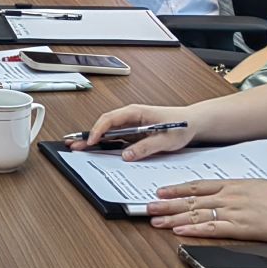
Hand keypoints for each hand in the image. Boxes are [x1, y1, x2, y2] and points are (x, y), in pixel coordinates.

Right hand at [70, 104, 195, 156]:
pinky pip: (116, 138)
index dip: (98, 130)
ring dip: (94, 140)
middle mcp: (130, 117)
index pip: (110, 119)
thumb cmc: (181, 125)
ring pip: (107, 132)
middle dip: (88, 135)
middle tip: (73, 144)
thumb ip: (146, 147)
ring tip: (79, 148)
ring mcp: (131, 125)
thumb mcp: (165, 139)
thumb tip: (127, 155)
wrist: (193, 123)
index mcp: (135, 112)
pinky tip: (96, 151)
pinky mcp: (134, 132)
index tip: (91, 141)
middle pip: (104, 125)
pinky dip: (105, 144)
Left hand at [147, 178, 266, 243]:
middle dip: (167, 204)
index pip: (197, 186)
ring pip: (196, 214)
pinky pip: (211, 228)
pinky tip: (179, 231)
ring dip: (173, 218)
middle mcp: (228, 196)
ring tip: (156, 220)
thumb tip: (223, 191)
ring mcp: (232, 212)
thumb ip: (236, 189)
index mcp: (232, 185)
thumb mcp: (256, 185)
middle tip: (148, 207)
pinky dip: (193, 229)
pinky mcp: (239, 228)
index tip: (161, 192)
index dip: (176, 189)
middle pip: (191, 200)